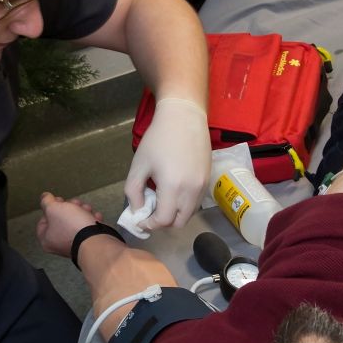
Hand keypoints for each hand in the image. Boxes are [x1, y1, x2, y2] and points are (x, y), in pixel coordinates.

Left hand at [36, 190, 104, 258]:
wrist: (95, 240)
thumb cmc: (72, 227)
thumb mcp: (53, 208)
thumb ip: (46, 201)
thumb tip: (44, 197)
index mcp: (47, 239)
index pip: (44, 221)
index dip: (51, 208)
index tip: (58, 201)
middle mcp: (59, 244)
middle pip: (62, 219)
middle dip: (71, 207)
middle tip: (75, 204)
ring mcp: (75, 244)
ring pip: (76, 222)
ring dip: (83, 211)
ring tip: (88, 210)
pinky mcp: (89, 242)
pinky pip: (88, 228)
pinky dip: (92, 220)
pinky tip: (95, 218)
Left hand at [126, 95, 211, 229]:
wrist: (184, 117)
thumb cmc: (158, 139)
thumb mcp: (139, 165)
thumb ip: (134, 192)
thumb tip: (138, 211)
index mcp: (172, 187)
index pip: (162, 220)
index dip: (149, 224)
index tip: (140, 219)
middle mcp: (191, 191)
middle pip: (178, 223)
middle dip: (163, 222)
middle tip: (151, 210)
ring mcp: (203, 186)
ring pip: (189, 214)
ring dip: (175, 214)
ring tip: (163, 198)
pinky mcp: (208, 180)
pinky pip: (196, 203)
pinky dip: (184, 204)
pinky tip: (174, 189)